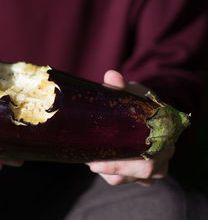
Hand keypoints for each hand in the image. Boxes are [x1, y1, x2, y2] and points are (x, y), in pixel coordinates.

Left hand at [87, 70, 174, 185]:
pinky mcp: (145, 173)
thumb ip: (120, 86)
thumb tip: (111, 76)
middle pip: (140, 173)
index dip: (119, 166)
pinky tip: (100, 163)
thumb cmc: (137, 101)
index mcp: (166, 132)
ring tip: (92, 158)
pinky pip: (127, 180)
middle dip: (111, 170)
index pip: (148, 160)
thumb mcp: (130, 92)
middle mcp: (165, 152)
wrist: (143, 109)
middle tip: (89, 162)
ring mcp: (157, 165)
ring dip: (108, 171)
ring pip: (130, 179)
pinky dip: (111, 174)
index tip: (94, 164)